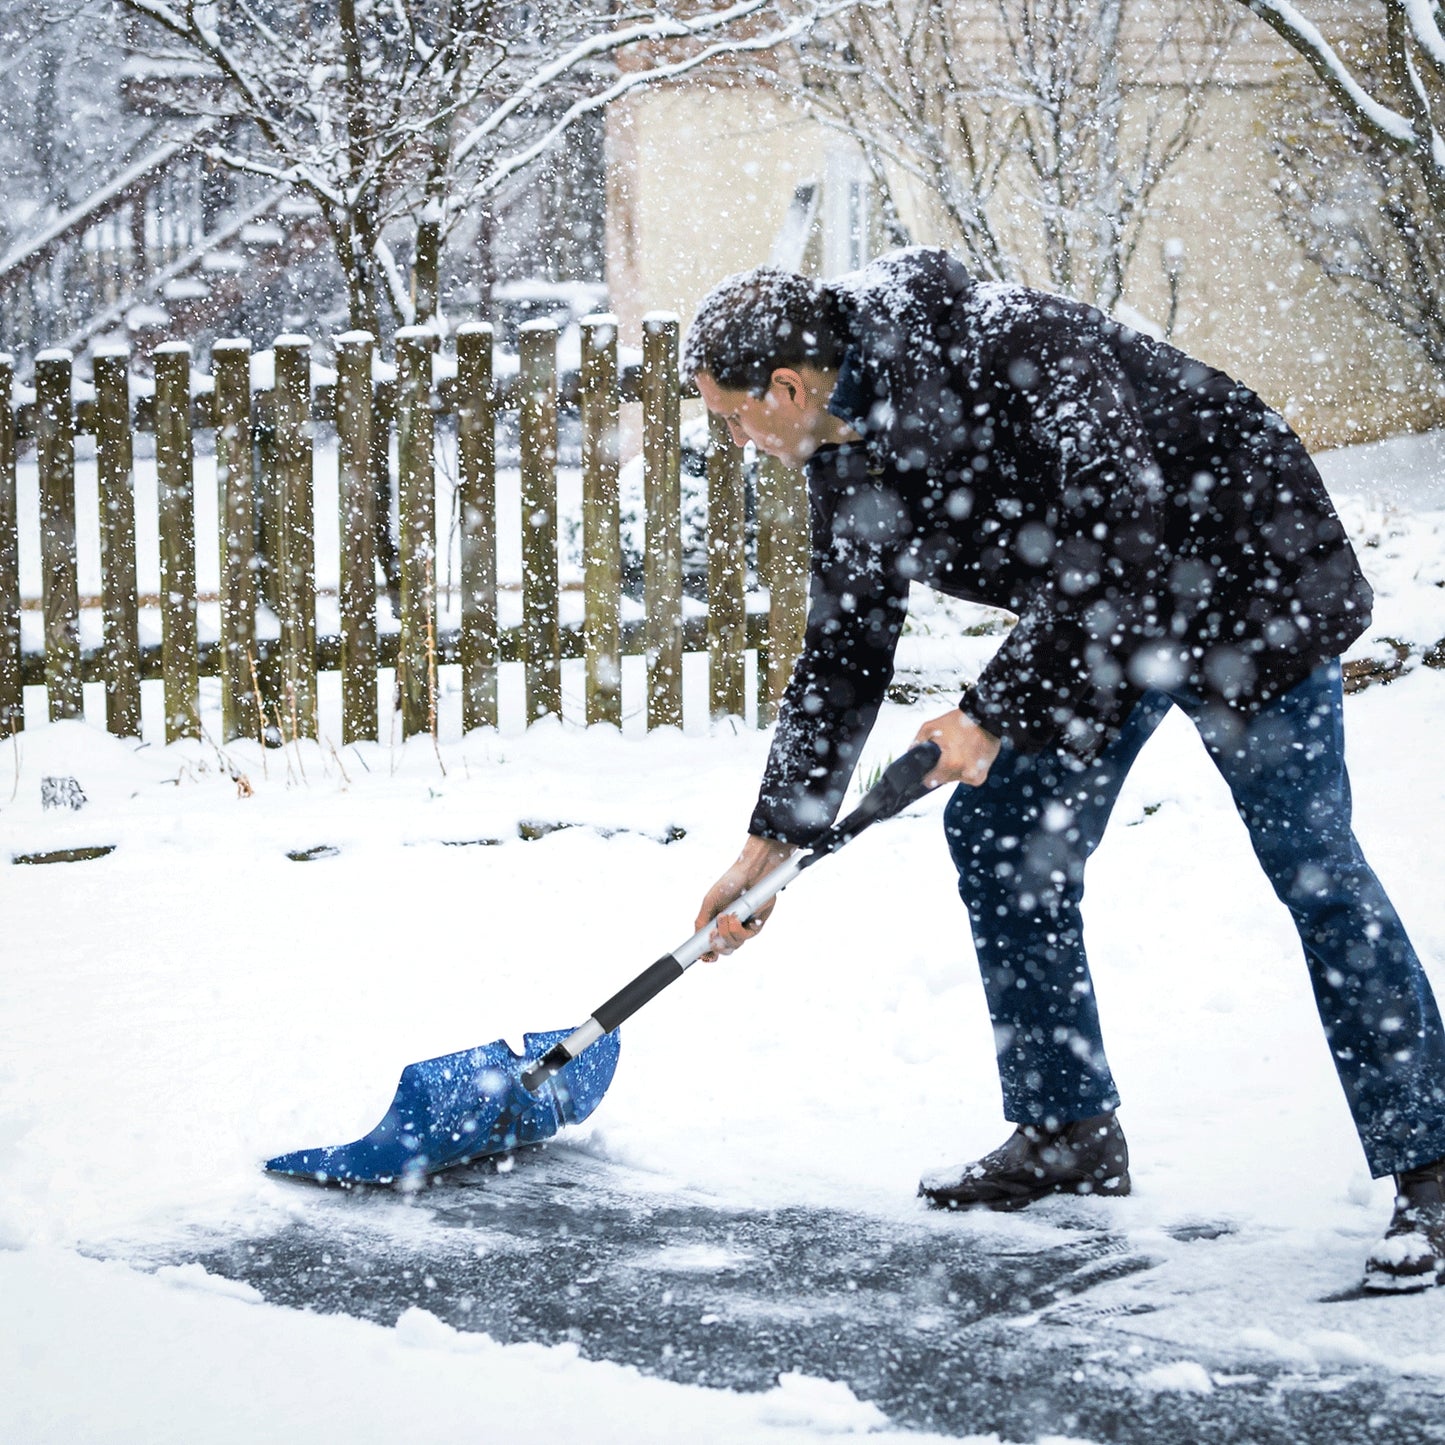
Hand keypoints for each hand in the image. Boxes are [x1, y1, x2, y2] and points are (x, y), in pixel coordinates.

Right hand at [694, 835, 795, 959]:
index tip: (704, 957)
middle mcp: (730, 928)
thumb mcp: (709, 902)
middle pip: (723, 949)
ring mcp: (743, 927)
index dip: (707, 955)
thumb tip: (698, 941)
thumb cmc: (729, 883)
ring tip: (726, 916)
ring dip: (727, 933)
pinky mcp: (756, 925)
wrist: (750, 873)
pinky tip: (735, 917)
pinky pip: (746, 937)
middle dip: (717, 944)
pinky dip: (738, 929)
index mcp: (716, 924)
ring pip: (734, 945)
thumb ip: (701, 922)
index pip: (711, 945)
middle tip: (714, 933)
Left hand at [913, 708, 1001, 789]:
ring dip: (953, 770)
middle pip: (943, 780)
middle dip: (941, 770)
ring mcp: (974, 777)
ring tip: (958, 753)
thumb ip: (918, 742)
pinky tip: (966, 758)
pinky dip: (965, 771)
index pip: (931, 782)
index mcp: (950, 764)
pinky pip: (967, 779)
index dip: (927, 776)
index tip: (927, 771)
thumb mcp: (931, 727)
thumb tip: (911, 752)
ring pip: (955, 779)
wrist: (986, 719)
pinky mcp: (981, 777)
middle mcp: (964, 773)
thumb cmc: (960, 722)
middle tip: (946, 754)